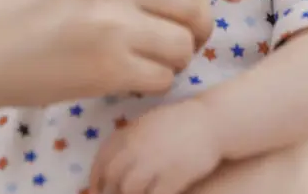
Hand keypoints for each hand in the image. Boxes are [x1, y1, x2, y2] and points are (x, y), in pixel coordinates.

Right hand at [0, 0, 244, 112]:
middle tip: (193, 35)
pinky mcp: (105, 67)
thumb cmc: (4, 1)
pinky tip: (139, 77)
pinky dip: (159, 79)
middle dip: (203, 23)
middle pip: (194, 1)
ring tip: (162, 58)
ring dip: (182, 54)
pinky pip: (162, 75)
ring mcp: (111, 22)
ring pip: (183, 41)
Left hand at [90, 100, 221, 193]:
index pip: (102, 159)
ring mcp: (155, 162)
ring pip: (129, 190)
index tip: (96, 188)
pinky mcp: (174, 176)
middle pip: (112, 178)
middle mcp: (138, 147)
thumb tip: (110, 162)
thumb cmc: (180, 121)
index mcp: (130, 132)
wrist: (212, 120)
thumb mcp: (148, 122)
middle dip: (109, 192)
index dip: (95, 178)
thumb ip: (128, 138)